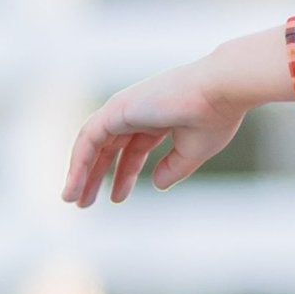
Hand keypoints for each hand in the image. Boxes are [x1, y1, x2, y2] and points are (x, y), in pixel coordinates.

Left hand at [60, 24, 294, 206]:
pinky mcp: (115, 109)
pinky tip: (74, 183)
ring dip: (81, 172)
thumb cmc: (215, 116)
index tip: (116, 198)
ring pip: (92, 144)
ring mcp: (124, 108)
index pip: (133, 149)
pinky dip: (79, 162)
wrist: (220, 91)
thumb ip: (173, 168)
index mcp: (158, 119)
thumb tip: (156, 185)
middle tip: (86, 202)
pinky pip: (88, 139)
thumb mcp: (194, 151)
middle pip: (108, 148)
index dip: (125, 175)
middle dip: (97, 175)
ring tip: (73, 200)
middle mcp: (137, 112)